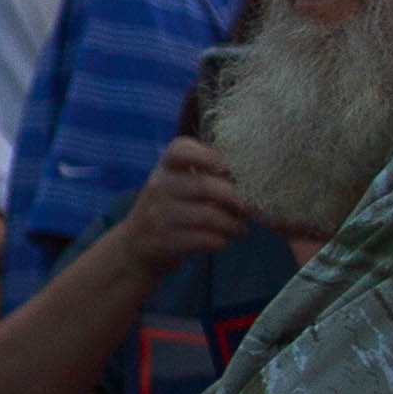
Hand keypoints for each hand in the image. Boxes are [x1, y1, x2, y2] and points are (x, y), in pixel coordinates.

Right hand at [114, 137, 255, 278]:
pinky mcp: (162, 241)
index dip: (205, 155)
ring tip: (240, 230)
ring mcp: (157, 214)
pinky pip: (201, 239)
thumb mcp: (181, 184)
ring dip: (232, 225)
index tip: (225, 166)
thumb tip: (255, 181)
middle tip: (251, 208)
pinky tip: (223, 241)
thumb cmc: (173, 207)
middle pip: (204, 186)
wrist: (136, 243)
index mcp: (167, 167)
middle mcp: (158, 187)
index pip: (180, 150)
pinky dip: (219, 241)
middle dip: (236, 198)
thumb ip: (211, 177)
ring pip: (207, 216)